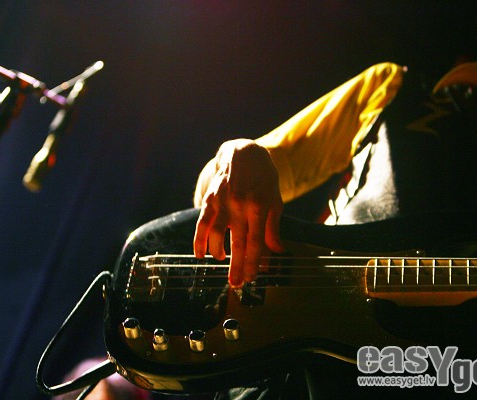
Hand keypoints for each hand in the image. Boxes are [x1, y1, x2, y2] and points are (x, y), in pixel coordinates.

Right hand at [193, 139, 284, 286]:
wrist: (243, 151)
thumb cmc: (263, 177)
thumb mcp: (274, 199)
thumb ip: (273, 226)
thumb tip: (277, 250)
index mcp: (259, 205)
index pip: (256, 240)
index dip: (254, 262)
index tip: (252, 278)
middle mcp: (239, 204)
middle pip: (237, 241)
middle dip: (237, 265)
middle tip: (236, 284)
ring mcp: (222, 201)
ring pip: (217, 233)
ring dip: (218, 252)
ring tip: (222, 260)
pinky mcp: (210, 198)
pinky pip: (202, 222)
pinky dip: (199, 239)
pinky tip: (200, 253)